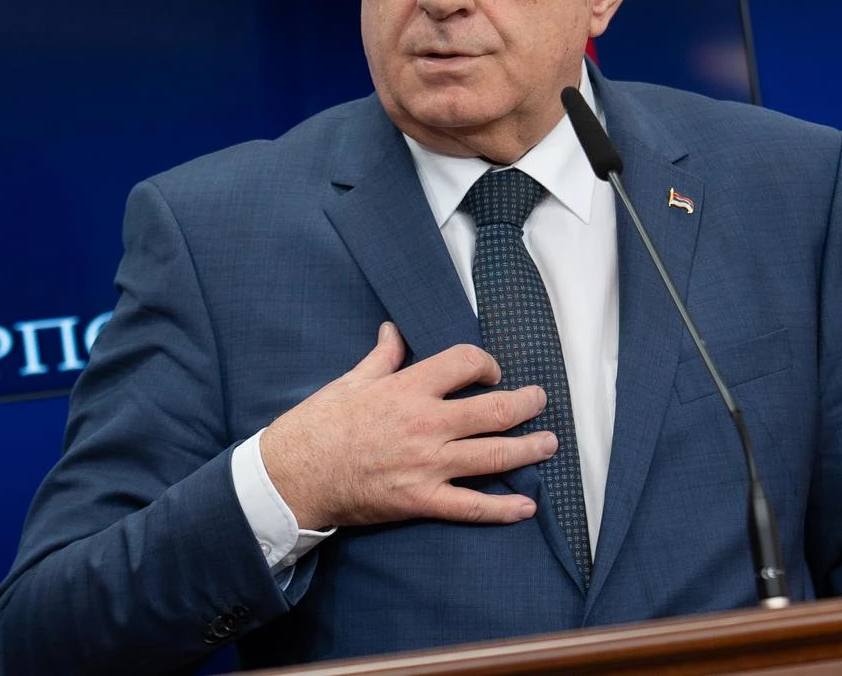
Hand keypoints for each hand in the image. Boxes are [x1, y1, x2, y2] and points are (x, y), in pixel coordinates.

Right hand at [258, 322, 554, 529]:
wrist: (293, 477)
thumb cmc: (319, 424)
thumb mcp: (351, 381)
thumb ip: (382, 357)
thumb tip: (394, 331)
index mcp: (409, 389)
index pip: (465, 363)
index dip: (486, 363)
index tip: (489, 372)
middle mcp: (426, 425)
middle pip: (494, 410)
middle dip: (526, 403)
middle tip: (540, 400)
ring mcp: (427, 465)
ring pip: (493, 456)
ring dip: (529, 449)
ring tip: (549, 444)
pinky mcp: (421, 500)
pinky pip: (471, 507)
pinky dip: (503, 509)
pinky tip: (526, 507)